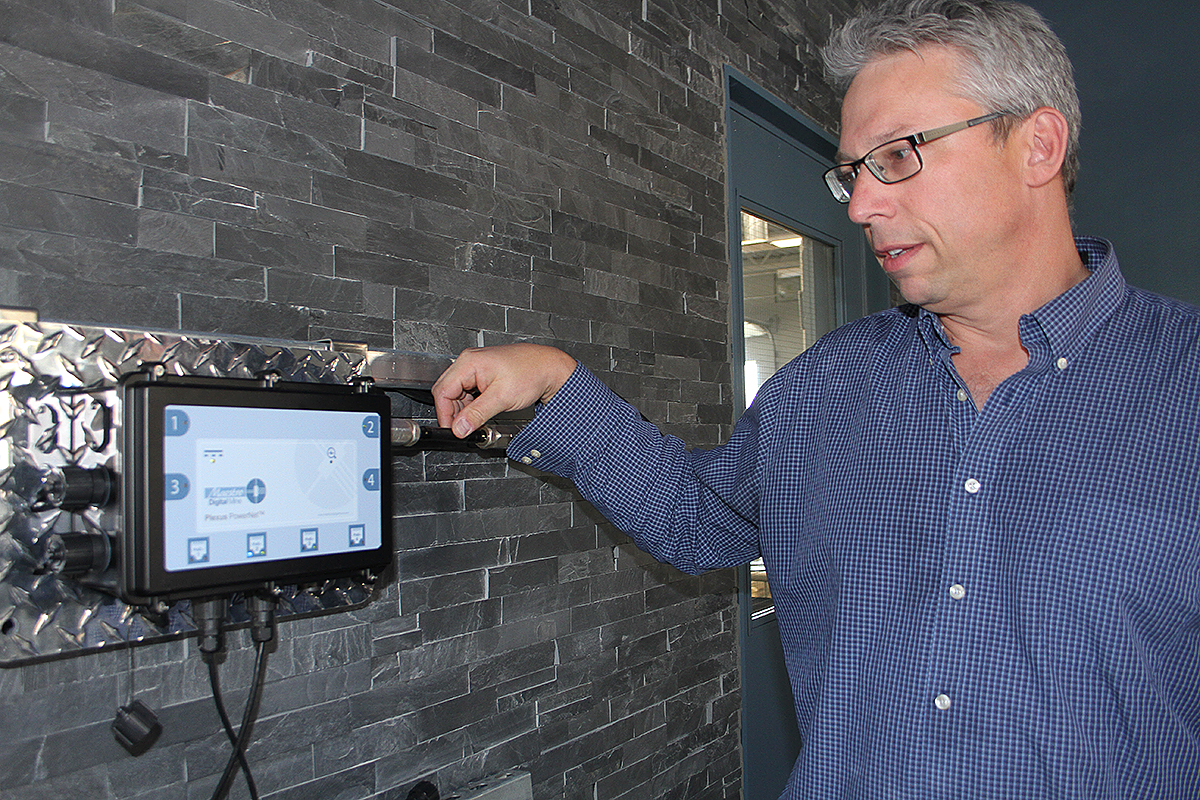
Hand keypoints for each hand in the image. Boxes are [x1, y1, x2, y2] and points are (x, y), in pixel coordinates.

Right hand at [432, 343, 576, 436]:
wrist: (549, 368)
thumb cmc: (532, 373)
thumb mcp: (502, 398)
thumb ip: (477, 414)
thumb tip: (459, 427)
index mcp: (469, 363)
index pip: (443, 391)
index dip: (445, 414)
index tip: (452, 429)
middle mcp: (470, 362)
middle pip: (447, 392)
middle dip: (453, 412)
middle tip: (463, 429)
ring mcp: (476, 367)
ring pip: (457, 393)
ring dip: (464, 410)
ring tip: (476, 421)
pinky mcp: (483, 374)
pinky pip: (469, 391)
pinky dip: (472, 405)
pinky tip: (482, 412)